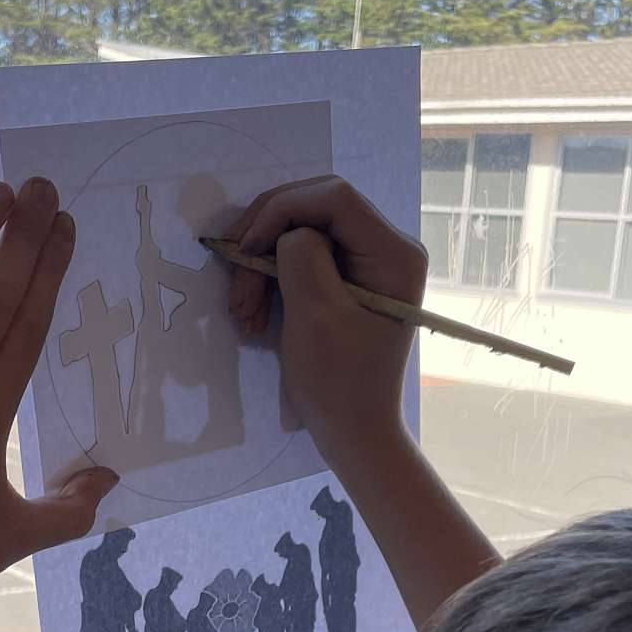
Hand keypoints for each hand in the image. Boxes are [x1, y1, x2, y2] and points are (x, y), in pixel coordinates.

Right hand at [224, 176, 427, 468]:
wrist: (354, 434)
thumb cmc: (341, 384)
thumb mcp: (317, 316)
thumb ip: (302, 257)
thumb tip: (285, 233)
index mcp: (395, 254)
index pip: (333, 197)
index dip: (281, 209)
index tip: (245, 248)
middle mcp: (387, 248)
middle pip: (314, 210)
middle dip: (266, 242)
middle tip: (236, 285)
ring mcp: (367, 264)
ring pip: (300, 235)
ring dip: (261, 268)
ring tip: (242, 314)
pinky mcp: (346, 280)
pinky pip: (301, 260)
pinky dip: (271, 282)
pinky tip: (254, 316)